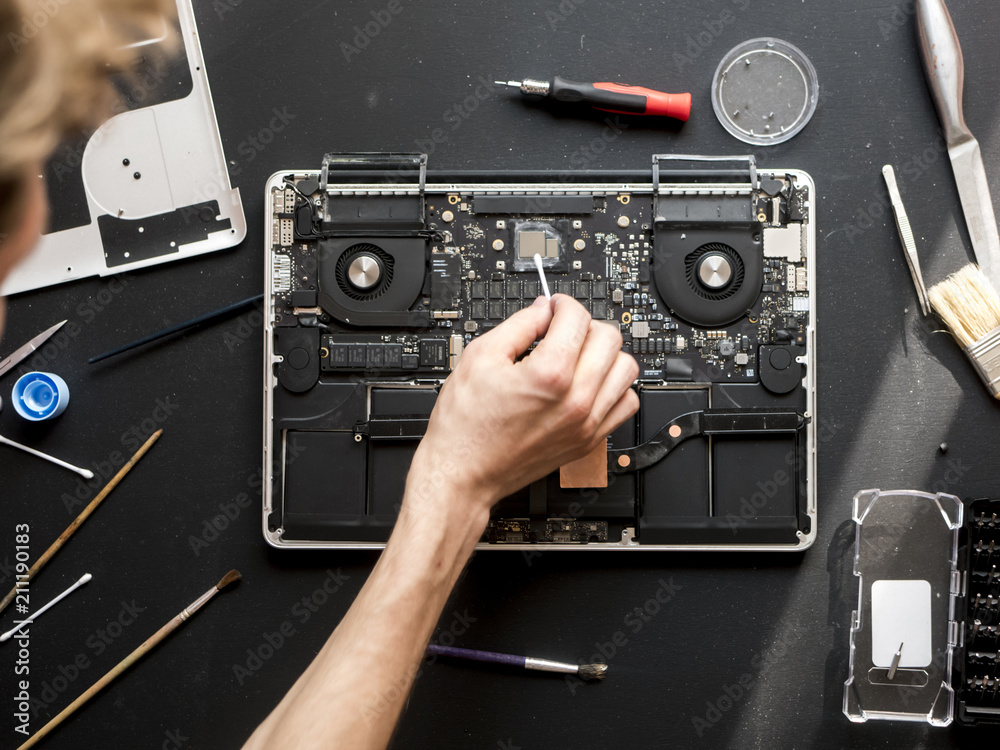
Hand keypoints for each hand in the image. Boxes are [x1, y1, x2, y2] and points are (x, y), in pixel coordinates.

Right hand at [403, 294, 638, 523]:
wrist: (463, 474)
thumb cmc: (465, 426)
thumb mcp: (479, 358)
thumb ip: (518, 325)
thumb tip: (543, 310)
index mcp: (549, 375)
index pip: (577, 318)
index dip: (561, 304)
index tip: (552, 308)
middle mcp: (576, 400)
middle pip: (610, 338)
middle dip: (585, 325)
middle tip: (563, 330)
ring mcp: (587, 423)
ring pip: (626, 369)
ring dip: (606, 354)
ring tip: (580, 356)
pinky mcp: (589, 441)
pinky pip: (626, 404)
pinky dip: (615, 387)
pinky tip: (591, 384)